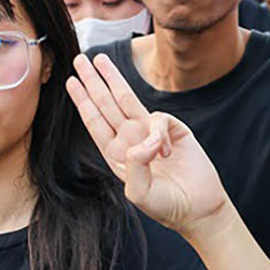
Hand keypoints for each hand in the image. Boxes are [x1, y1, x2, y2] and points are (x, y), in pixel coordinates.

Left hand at [67, 54, 232, 241]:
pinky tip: (166, 152)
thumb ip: (135, 166)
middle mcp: (131, 140)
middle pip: (107, 103)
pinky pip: (160, 120)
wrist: (198, 209)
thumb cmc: (166, 205)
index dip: (83, 101)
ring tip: (100, 61)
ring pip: (128, 100)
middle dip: (93, 81)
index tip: (71, 82)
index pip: (95, 121)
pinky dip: (159, 134)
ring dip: (113, 79)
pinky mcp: (173, 130)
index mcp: (116, 154)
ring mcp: (151, 133)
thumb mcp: (141, 194)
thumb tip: (143, 140)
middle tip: (80, 60)